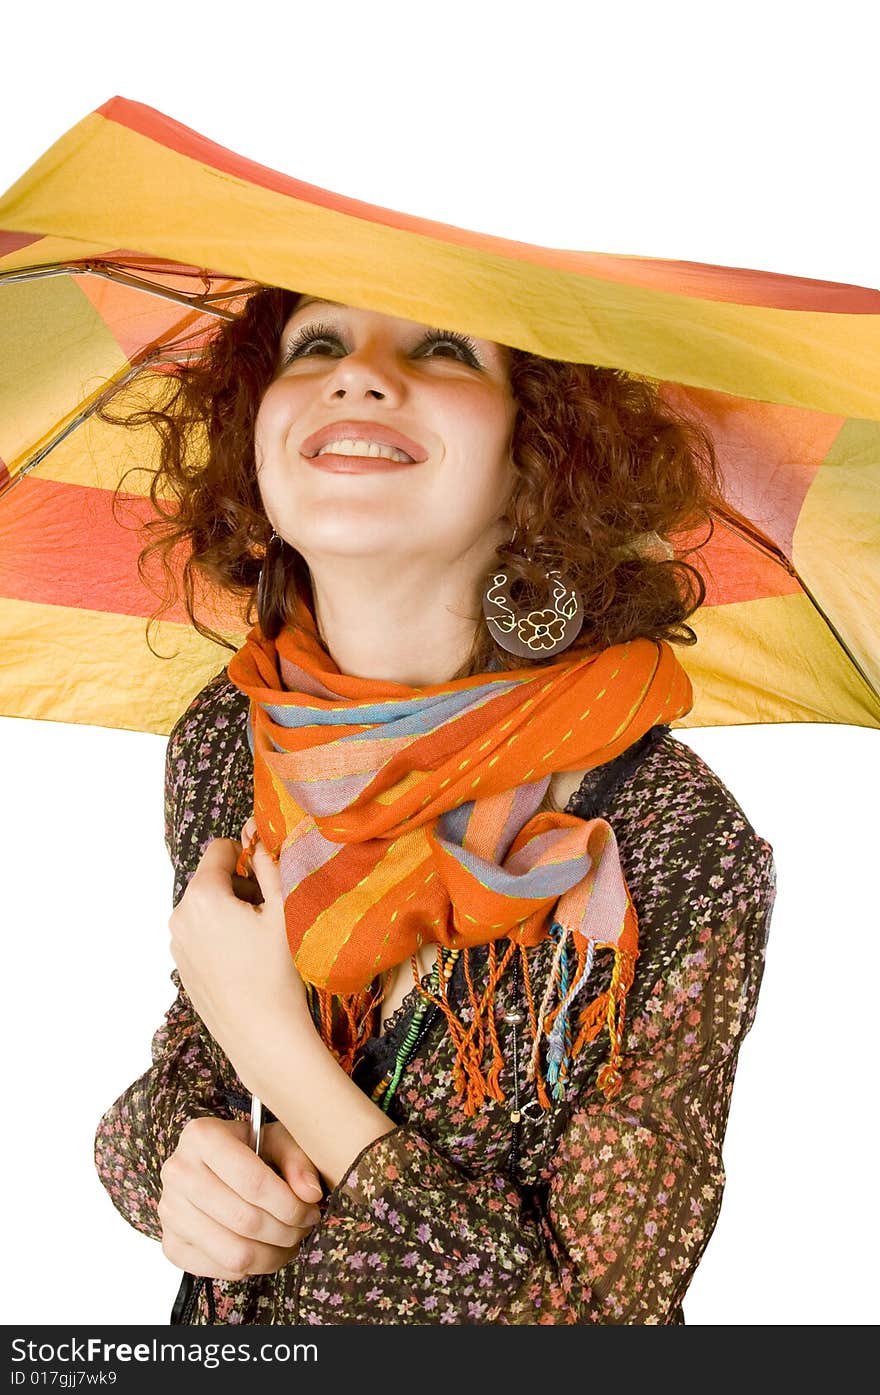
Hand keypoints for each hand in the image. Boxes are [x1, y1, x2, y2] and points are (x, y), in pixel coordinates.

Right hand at [159, 1117, 322, 1280]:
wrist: (211, 1163)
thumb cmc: (249, 1148)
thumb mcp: (277, 1139)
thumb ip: (298, 1160)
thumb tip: (310, 1194)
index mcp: (202, 1136)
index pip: (254, 1183)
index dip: (290, 1205)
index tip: (311, 1210)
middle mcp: (178, 1172)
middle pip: (245, 1221)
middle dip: (286, 1232)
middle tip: (304, 1228)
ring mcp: (169, 1211)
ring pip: (234, 1253)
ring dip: (272, 1256)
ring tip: (289, 1243)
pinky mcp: (171, 1244)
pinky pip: (219, 1270)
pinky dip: (250, 1268)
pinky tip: (262, 1249)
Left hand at [168, 823, 312, 1092]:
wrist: (262, 1035)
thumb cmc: (277, 970)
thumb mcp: (284, 908)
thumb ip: (270, 864)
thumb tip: (260, 835)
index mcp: (203, 895)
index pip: (220, 848)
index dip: (247, 856)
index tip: (267, 880)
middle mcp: (180, 915)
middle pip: (211, 879)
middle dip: (239, 887)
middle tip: (268, 916)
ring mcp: (176, 944)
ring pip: (205, 907)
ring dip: (229, 912)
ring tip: (256, 942)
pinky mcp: (180, 967)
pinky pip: (199, 934)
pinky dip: (219, 936)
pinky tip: (243, 962)